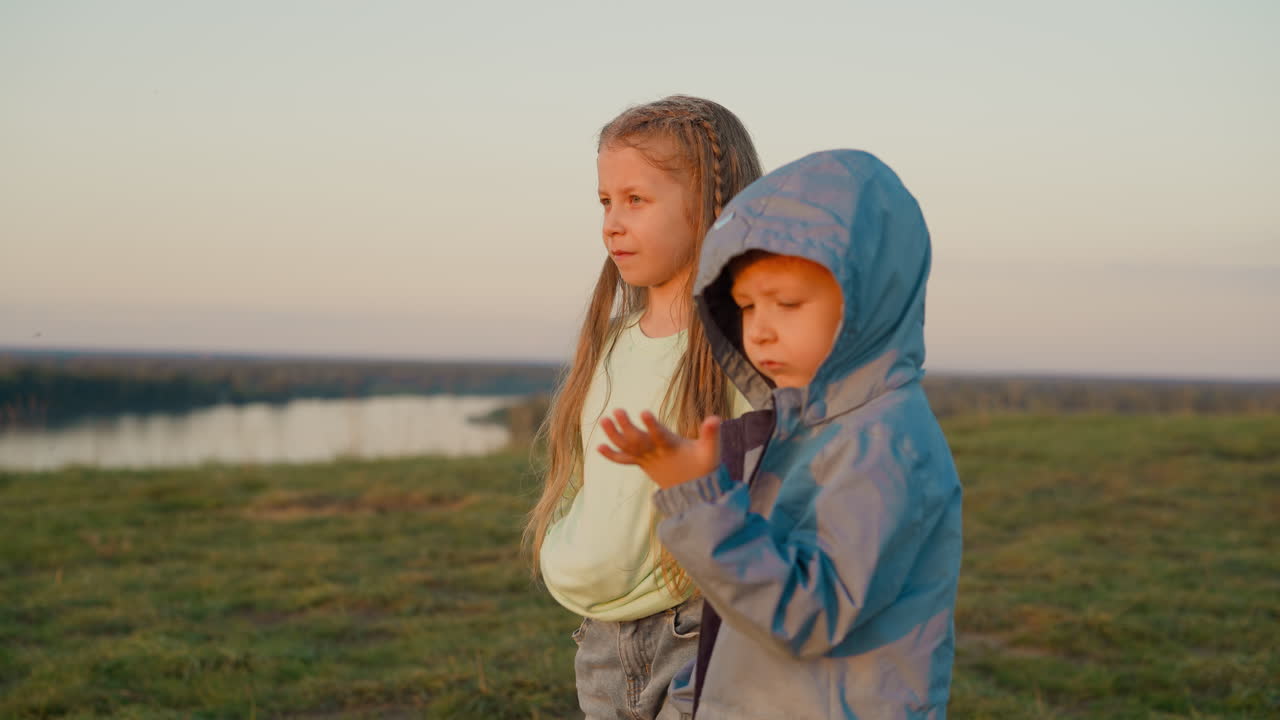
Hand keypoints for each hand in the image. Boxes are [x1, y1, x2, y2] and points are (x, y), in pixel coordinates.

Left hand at [597, 409, 721, 488]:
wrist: (693, 494)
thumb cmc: (703, 468)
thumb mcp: (711, 452)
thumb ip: (711, 434)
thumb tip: (716, 418)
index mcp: (672, 448)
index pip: (661, 436)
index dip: (653, 425)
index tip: (644, 412)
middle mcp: (656, 455)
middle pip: (638, 441)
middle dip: (626, 426)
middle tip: (617, 410)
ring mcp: (647, 460)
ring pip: (628, 448)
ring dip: (614, 436)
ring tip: (604, 420)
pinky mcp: (642, 464)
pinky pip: (624, 460)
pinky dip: (611, 455)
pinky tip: (598, 447)